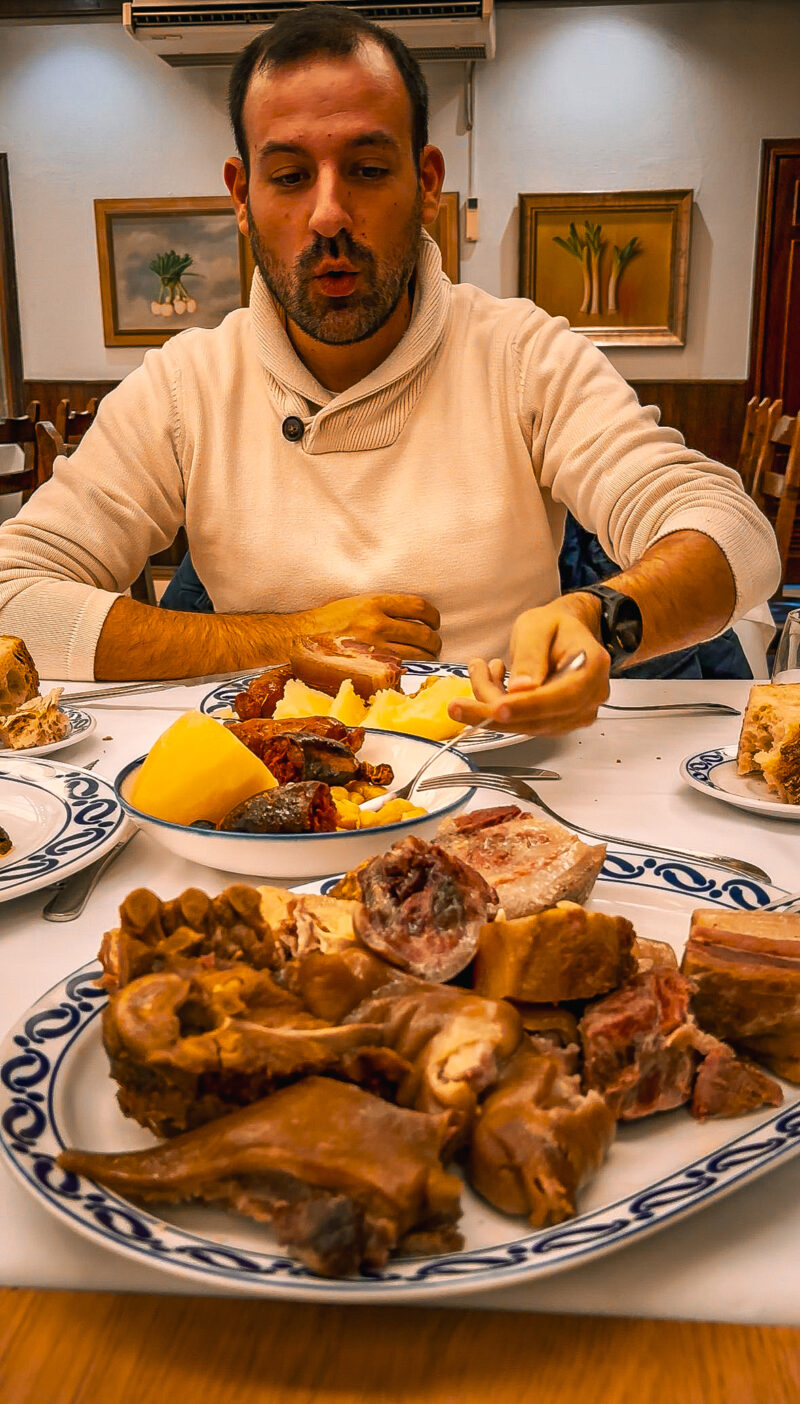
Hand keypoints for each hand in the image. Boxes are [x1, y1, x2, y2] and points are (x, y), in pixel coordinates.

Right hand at [292, 592, 441, 660]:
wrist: (298, 640)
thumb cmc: (325, 622)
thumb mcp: (355, 603)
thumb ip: (381, 608)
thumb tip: (409, 617)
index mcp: (374, 603)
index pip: (419, 607)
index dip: (433, 616)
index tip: (433, 622)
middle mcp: (377, 625)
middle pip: (424, 634)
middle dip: (434, 641)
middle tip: (432, 645)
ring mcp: (374, 650)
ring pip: (418, 655)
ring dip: (427, 658)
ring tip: (424, 658)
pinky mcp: (369, 670)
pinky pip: (401, 671)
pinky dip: (409, 672)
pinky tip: (407, 670)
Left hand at [449, 596, 609, 734]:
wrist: (563, 634)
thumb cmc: (554, 626)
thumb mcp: (538, 625)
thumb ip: (531, 655)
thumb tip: (521, 689)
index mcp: (593, 668)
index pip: (561, 697)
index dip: (528, 706)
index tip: (497, 708)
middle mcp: (589, 698)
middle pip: (540, 719)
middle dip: (494, 711)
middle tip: (457, 705)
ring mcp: (573, 715)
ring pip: (525, 725)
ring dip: (492, 703)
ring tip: (480, 668)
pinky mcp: (554, 723)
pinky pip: (520, 723)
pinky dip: (497, 706)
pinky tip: (491, 680)